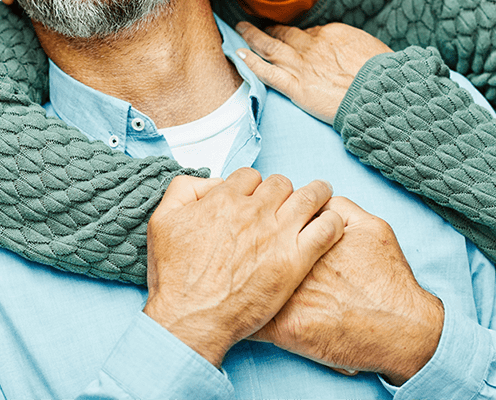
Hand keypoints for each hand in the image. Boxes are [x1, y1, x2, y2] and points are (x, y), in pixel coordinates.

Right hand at [143, 168, 344, 368]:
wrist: (191, 320)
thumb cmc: (175, 277)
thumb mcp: (163, 220)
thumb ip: (184, 189)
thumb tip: (213, 183)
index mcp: (225, 199)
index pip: (250, 176)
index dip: (254, 186)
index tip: (256, 198)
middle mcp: (254, 211)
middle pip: (281, 183)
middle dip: (284, 190)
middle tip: (287, 202)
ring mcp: (277, 234)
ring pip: (309, 197)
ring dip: (317, 193)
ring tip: (322, 195)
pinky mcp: (295, 260)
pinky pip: (326, 229)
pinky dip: (332, 221)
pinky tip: (332, 223)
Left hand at [235, 22, 391, 123]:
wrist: (381, 92)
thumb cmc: (384, 74)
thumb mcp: (373, 49)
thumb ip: (356, 47)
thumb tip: (353, 51)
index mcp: (332, 34)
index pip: (309, 32)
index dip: (298, 35)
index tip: (290, 34)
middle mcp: (312, 46)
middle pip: (285, 34)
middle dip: (269, 29)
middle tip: (255, 24)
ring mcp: (302, 66)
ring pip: (270, 47)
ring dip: (252, 37)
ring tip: (240, 29)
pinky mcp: (296, 87)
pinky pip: (268, 73)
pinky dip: (252, 63)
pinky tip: (239, 55)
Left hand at [249, 197, 443, 385]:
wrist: (403, 328)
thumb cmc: (389, 280)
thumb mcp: (371, 227)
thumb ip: (341, 208)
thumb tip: (319, 200)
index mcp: (309, 236)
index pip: (271, 218)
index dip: (262, 220)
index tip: (259, 225)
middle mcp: (294, 262)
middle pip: (252, 245)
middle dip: (243, 244)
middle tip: (241, 248)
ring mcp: (288, 296)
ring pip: (245, 281)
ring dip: (238, 278)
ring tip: (234, 276)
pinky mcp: (286, 329)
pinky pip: (250, 320)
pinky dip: (244, 315)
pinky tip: (242, 312)